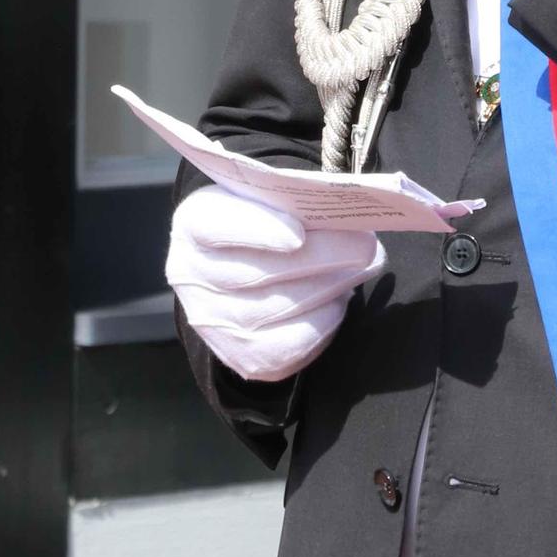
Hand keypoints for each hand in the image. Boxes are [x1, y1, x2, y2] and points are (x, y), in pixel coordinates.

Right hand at [167, 181, 384, 382]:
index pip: (214, 226)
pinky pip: (290, 346)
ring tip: (364, 265)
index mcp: (194, 223)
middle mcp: (191, 276)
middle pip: (257, 274)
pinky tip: (338, 300)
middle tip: (365, 245)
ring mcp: (213, 322)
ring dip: (330, 286)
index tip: (299, 233)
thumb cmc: (265, 221)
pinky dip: (323, 322)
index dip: (256, 231)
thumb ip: (295, 201)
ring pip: (277, 310)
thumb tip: (348, 217)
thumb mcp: (268, 199)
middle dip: (320, 258)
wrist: (245, 267)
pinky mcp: (243, 357)